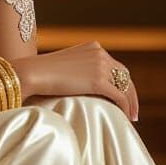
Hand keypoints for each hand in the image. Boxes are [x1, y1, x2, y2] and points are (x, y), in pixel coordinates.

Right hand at [11, 41, 139, 122]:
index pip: (115, 65)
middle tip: (132, 109)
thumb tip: (84, 85)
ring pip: (125, 86)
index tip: (124, 96)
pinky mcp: (98, 80)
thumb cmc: (41, 74)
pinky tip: (125, 116)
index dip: (122, 82)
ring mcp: (100, 66)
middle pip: (124, 74)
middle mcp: (100, 53)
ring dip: (131, 102)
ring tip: (132, 116)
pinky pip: (119, 96)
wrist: (32, 73)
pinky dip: (125, 107)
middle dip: (131, 92)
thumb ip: (80, 70)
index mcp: (94, 47)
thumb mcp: (66, 66)